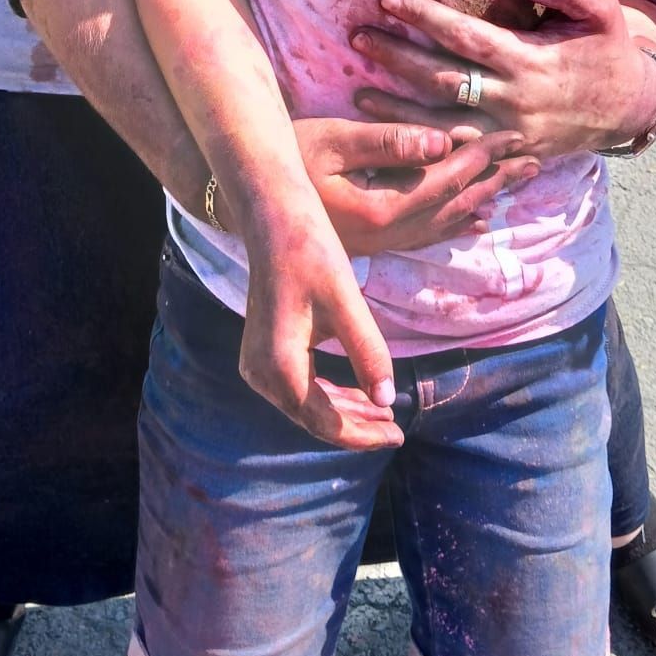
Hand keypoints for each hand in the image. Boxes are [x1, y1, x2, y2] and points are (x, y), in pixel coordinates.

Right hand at [238, 203, 402, 451]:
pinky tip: (355, 392)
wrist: (272, 219)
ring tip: (382, 412)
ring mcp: (257, 365)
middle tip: (395, 427)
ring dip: (343, 410)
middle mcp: (260, 374)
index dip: (362, 435)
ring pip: (304, 404)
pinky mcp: (262, 353)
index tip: (398, 436)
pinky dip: (326, 393)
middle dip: (355, 425)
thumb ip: (367, 352)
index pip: (325, 422)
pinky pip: (296, 386)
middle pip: (313, 418)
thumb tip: (387, 401)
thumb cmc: (311, 252)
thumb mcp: (346, 302)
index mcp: (279, 367)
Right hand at [294, 116, 537, 256]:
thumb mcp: (331, 141)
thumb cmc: (283, 160)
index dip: (481, 156)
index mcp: (380, 209)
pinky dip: (457, 225)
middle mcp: (386, 235)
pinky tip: (477, 222)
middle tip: (535, 159)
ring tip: (517, 182)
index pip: (446, 180)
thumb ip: (388, 142)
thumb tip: (443, 141)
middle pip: (455, 205)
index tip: (513, 135)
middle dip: (495, 178)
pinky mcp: (370, 244)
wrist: (245, 200)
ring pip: (445, 222)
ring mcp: (379, 244)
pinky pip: (426, 236)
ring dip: (483, 199)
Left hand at [349, 0, 655, 162]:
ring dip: (398, 111)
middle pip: (443, 80)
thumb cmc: (609, 51)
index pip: (466, 37)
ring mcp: (509, 133)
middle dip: (397, 58)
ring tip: (359, 94)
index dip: (425, 17)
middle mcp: (514, 100)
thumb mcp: (604, 12)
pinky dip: (424, 150)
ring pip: (442, 126)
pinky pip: (459, 157)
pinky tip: (393, 139)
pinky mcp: (508, 154)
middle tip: (357, 37)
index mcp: (531, 61)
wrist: (629, 108)